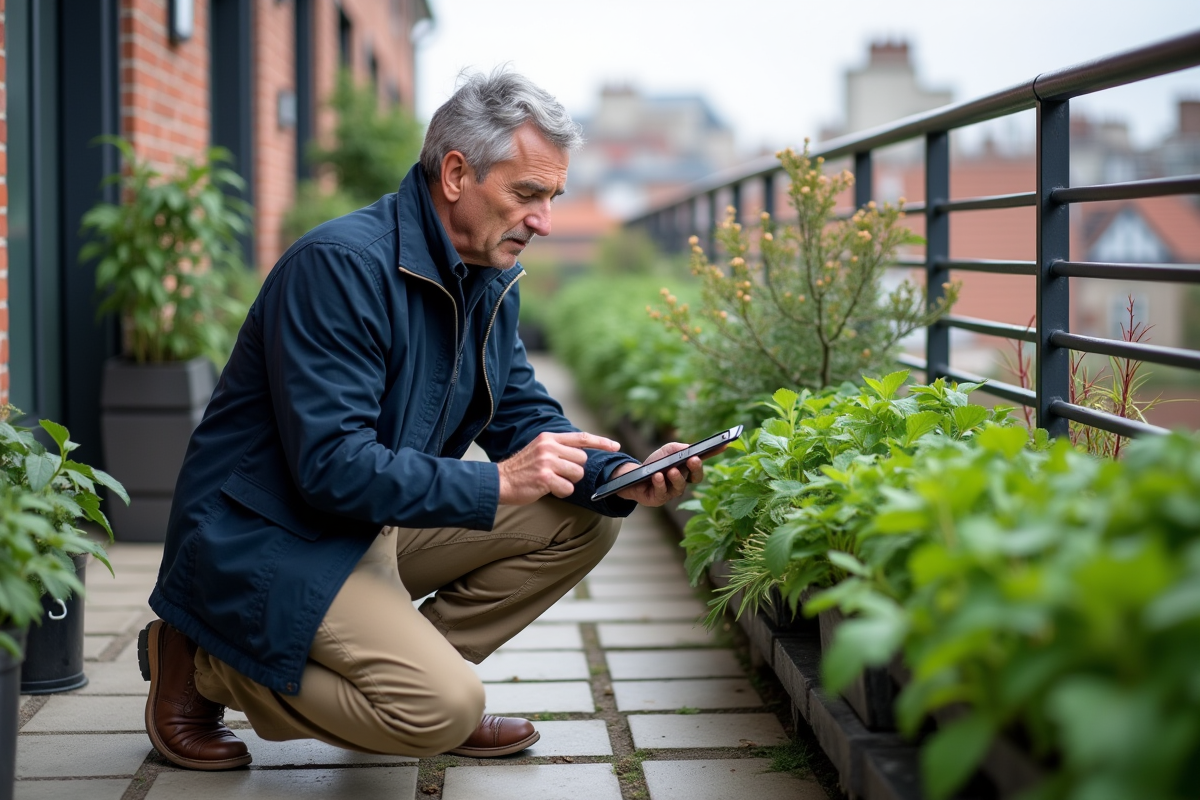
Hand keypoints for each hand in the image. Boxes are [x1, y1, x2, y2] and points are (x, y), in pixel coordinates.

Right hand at [498, 431, 619, 504]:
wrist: (499, 481)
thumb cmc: (522, 469)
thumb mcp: (539, 449)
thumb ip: (558, 448)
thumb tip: (582, 453)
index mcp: (549, 438)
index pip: (581, 438)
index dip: (601, 442)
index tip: (615, 446)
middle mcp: (549, 447)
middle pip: (582, 460)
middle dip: (575, 470)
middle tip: (558, 474)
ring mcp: (547, 462)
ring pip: (577, 474)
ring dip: (568, 482)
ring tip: (551, 481)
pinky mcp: (545, 478)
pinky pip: (568, 488)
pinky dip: (561, 492)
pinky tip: (548, 489)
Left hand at [614, 441, 725, 506]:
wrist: (633, 476)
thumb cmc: (654, 463)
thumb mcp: (666, 451)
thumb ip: (678, 448)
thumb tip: (690, 449)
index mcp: (688, 468)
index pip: (704, 460)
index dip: (715, 453)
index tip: (724, 444)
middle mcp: (684, 481)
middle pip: (696, 477)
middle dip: (696, 468)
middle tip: (693, 460)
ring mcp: (672, 492)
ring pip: (680, 487)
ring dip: (676, 477)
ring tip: (671, 470)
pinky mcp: (659, 499)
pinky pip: (662, 492)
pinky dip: (660, 483)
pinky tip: (658, 476)